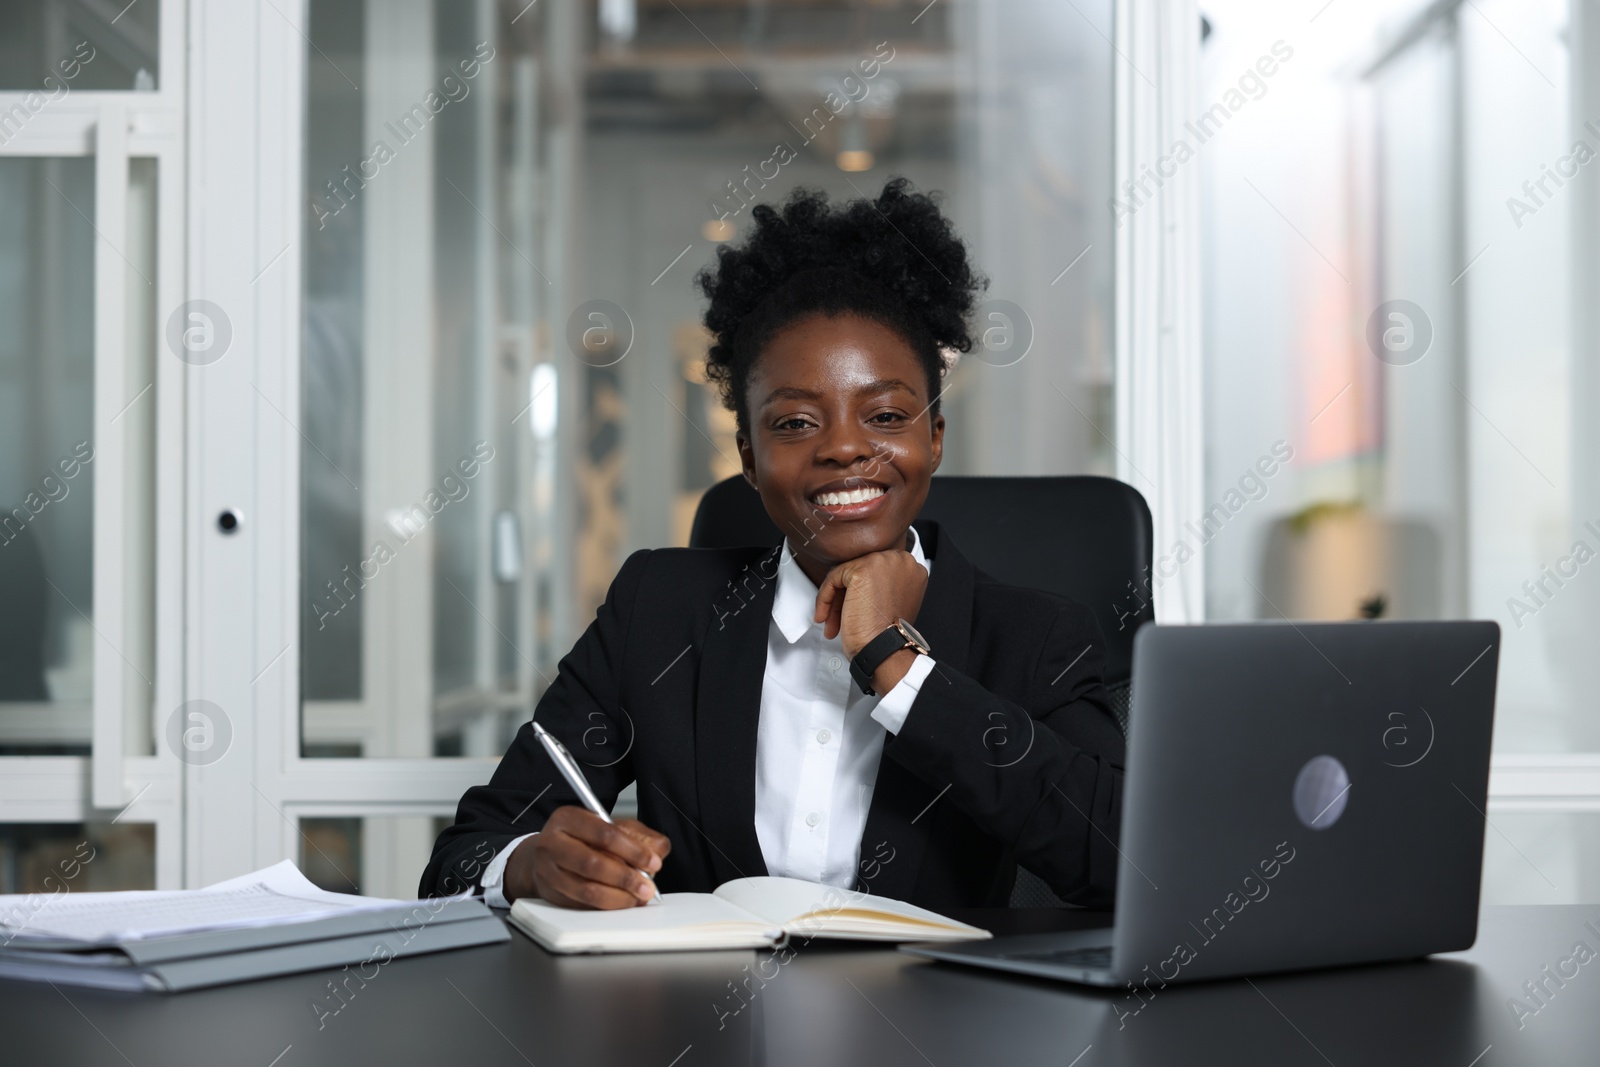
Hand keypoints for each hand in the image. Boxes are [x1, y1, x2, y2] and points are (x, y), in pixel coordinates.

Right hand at [505, 806, 669, 908]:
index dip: (633, 850)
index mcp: (568, 818)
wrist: (547, 855)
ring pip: (586, 889)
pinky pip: (582, 905)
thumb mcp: (611, 826)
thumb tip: (658, 850)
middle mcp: (552, 843)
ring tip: (638, 898)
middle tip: (647, 887)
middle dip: (626, 878)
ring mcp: (547, 871)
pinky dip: (606, 907)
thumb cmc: (583, 838)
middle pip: (593, 863)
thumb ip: (638, 835)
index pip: (605, 834)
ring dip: (618, 897)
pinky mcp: (551, 894)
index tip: (653, 862)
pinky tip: (621, 903)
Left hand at [813, 548, 927, 660]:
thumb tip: (858, 580)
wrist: (886, 650)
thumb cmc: (889, 634)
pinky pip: (834, 578)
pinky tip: (825, 617)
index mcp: (912, 568)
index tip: (854, 608)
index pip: (877, 570)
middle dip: (847, 595)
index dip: (862, 590)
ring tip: (832, 623)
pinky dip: (825, 598)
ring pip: (846, 573)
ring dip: (835, 600)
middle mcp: (901, 560)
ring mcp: (883, 562)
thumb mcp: (894, 601)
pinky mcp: (862, 570)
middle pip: (861, 569)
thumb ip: (884, 584)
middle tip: (837, 618)